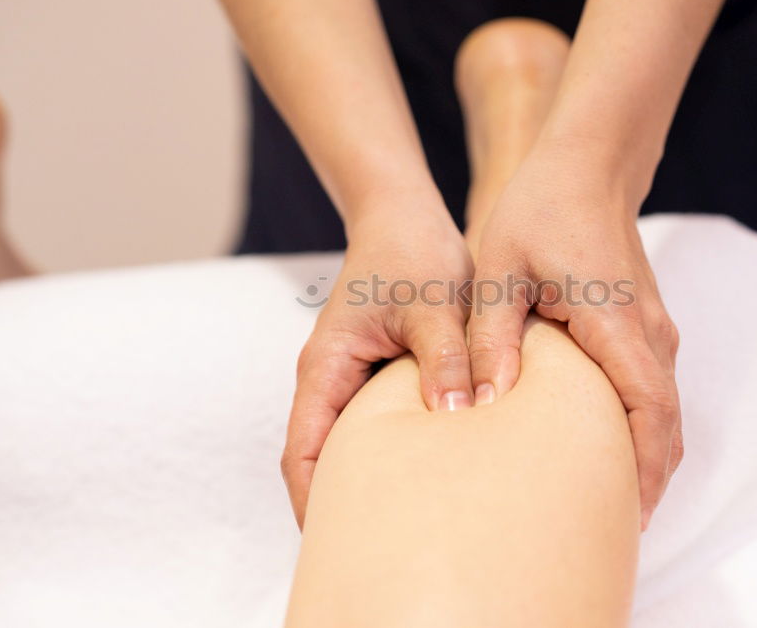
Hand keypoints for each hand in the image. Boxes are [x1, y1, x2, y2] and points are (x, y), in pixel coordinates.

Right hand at [282, 200, 474, 526]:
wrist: (403, 218)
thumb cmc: (412, 253)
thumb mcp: (434, 305)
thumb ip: (445, 359)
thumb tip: (454, 416)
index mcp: (326, 365)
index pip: (302, 450)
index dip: (312, 501)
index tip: (337, 538)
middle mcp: (327, 377)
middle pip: (316, 456)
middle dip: (336, 500)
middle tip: (378, 537)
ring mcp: (346, 376)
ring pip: (341, 441)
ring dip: (361, 476)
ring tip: (400, 514)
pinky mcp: (368, 371)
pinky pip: (366, 422)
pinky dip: (383, 448)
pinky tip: (420, 465)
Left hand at [467, 149, 682, 529]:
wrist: (586, 166)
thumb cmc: (540, 210)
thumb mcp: (499, 272)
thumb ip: (492, 339)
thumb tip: (483, 405)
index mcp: (617, 324)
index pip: (650, 411)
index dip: (644, 468)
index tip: (627, 514)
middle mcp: (650, 332)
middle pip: (667, 423)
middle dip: (647, 477)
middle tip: (611, 525)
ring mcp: (654, 328)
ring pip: (663, 409)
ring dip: (644, 453)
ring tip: (606, 497)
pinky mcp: (644, 325)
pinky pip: (653, 388)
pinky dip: (641, 426)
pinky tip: (604, 445)